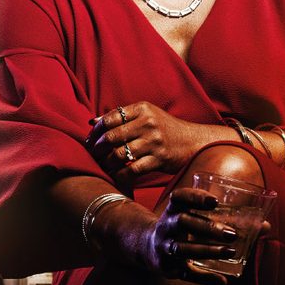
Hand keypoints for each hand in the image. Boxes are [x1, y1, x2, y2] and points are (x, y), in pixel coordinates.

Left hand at [87, 101, 210, 182]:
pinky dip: (120, 175)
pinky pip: (132, 170)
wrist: (193, 142)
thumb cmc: (165, 128)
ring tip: (104, 165)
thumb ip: (121, 117)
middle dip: (98, 149)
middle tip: (94, 155)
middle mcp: (148, 123)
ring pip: (119, 155)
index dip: (96, 131)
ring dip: (107, 163)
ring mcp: (154, 142)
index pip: (110, 118)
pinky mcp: (159, 159)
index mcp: (142, 109)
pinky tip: (117, 175)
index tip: (91, 140)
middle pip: (112, 137)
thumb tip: (92, 122)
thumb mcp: (146, 115)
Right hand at [124, 187, 249, 284]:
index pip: (179, 198)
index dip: (195, 197)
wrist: (146, 247)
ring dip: (208, 251)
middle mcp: (165, 227)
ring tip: (230, 252)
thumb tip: (265, 226)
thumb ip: (227, 219)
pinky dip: (205, 278)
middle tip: (231, 233)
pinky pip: (186, 274)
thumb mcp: (195, 218)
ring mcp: (164, 248)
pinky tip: (223, 281)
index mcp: (172, 210)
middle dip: (207, 228)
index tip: (215, 201)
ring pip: (183, 249)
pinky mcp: (167, 268)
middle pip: (183, 223)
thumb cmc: (183, 228)